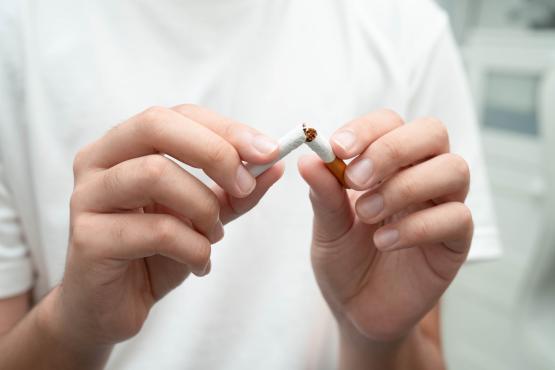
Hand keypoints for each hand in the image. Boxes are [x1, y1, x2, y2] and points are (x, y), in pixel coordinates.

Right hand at [45, 105, 282, 351]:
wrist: (111, 307)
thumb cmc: (154, 253)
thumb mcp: (203, 215)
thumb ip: (235, 190)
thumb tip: (275, 165)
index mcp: (124, 146)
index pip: (179, 115)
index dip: (227, 129)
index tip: (270, 152)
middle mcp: (98, 162)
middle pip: (156, 125)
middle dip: (214, 152)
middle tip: (244, 186)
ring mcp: (87, 197)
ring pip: (155, 173)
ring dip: (203, 207)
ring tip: (214, 235)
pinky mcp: (87, 239)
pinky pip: (157, 230)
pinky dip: (194, 248)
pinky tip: (199, 263)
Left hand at [298, 110, 471, 346]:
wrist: (358, 310)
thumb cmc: (345, 261)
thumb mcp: (327, 227)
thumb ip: (323, 195)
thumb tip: (310, 159)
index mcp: (389, 165)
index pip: (391, 122)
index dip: (367, 128)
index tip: (336, 148)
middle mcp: (421, 177)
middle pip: (432, 132)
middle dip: (391, 150)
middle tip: (355, 180)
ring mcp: (443, 207)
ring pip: (453, 169)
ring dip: (404, 187)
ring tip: (367, 214)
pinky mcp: (455, 242)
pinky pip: (457, 217)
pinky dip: (416, 226)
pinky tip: (383, 242)